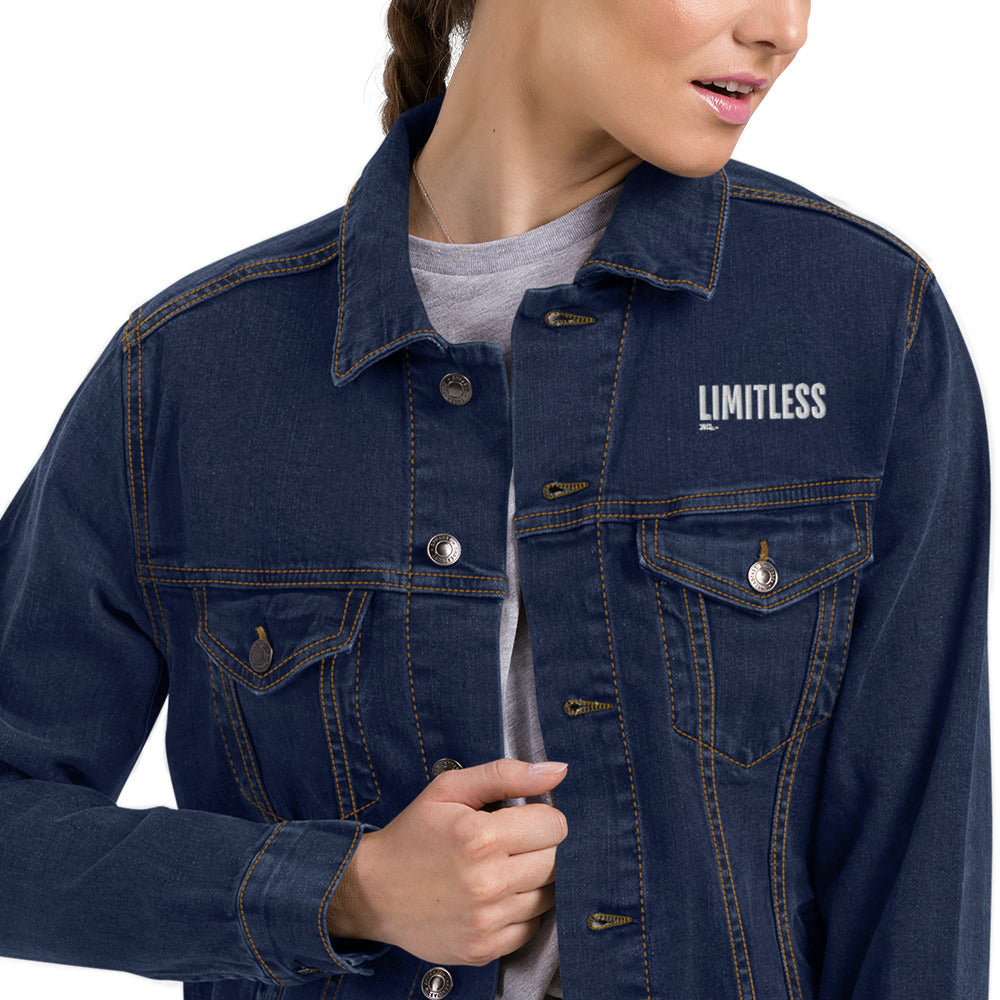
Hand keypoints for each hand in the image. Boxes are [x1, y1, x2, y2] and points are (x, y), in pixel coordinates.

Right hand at [327, 758, 568, 965]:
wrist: (371, 891)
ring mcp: (485, 921)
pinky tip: (497, 896)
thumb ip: (506, 774)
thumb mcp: (449, 789)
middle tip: (510, 843)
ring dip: (533, 880)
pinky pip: (531, 928)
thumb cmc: (413, 834)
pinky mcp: (483, 949)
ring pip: (548, 896)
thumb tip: (559, 770)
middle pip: (555, 861)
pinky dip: (522, 911)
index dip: (540, 817)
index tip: (521, 818)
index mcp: (479, 837)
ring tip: (503, 868)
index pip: (554, 825)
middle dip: (539, 846)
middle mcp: (486, 882)